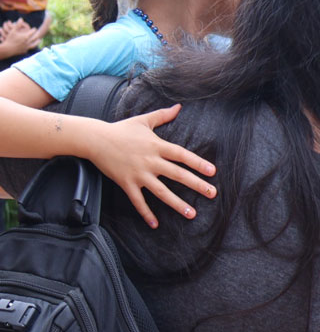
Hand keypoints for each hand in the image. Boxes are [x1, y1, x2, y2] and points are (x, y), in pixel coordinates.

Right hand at [0, 21, 36, 58]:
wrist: (7, 49)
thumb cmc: (10, 39)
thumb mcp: (13, 31)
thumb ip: (18, 25)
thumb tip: (21, 18)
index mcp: (26, 37)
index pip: (32, 32)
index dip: (33, 30)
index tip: (35, 28)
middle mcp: (28, 42)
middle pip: (35, 38)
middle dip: (37, 34)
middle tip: (39, 32)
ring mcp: (27, 47)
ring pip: (34, 44)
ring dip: (37, 42)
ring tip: (39, 40)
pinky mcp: (25, 51)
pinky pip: (30, 48)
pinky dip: (32, 46)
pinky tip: (32, 45)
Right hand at [86, 104, 216, 227]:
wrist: (94, 139)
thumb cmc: (121, 129)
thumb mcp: (144, 120)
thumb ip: (163, 115)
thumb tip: (179, 107)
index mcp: (157, 146)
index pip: (182, 155)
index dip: (198, 163)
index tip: (212, 172)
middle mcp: (150, 161)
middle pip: (178, 175)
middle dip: (196, 185)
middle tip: (212, 194)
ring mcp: (139, 174)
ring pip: (162, 191)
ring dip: (177, 204)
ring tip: (192, 214)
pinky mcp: (126, 183)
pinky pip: (138, 201)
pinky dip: (146, 213)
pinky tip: (155, 224)